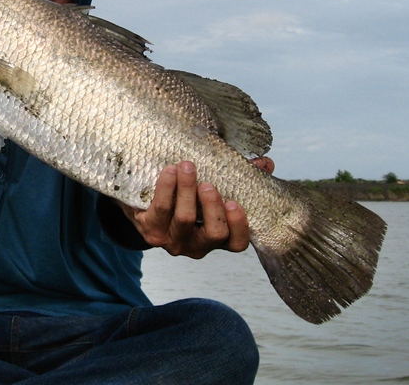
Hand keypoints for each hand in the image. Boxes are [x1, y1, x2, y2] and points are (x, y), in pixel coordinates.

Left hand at [120, 158, 273, 258]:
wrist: (142, 200)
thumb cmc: (184, 194)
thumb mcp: (211, 186)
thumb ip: (239, 176)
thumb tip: (265, 163)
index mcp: (216, 237)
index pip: (236, 244)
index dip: (239, 227)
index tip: (235, 203)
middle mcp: (196, 245)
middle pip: (213, 234)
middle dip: (212, 208)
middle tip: (208, 184)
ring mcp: (172, 240)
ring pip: (185, 220)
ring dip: (187, 191)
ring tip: (187, 167)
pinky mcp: (150, 230)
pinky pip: (160, 209)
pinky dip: (166, 188)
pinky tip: (169, 171)